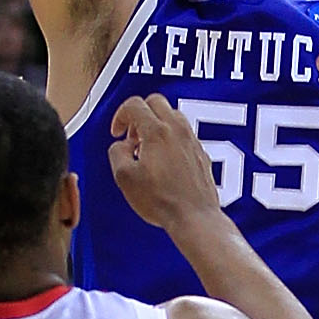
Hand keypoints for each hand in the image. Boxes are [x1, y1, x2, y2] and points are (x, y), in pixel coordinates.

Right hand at [109, 94, 224, 232]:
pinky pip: (184, 133)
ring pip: (173, 115)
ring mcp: (192, 140)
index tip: (117, 132)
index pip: (134, 105)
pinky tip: (164, 160)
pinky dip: (171, 138)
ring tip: (147, 149)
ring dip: (156, 124)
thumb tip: (121, 146)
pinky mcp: (201, 153)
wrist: (194, 217)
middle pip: (155, 102)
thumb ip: (116, 153)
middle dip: (139, 114)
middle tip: (132, 136)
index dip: (120, 116)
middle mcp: (177, 130)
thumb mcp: (124, 177)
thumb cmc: (161, 200)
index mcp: (156, 131)